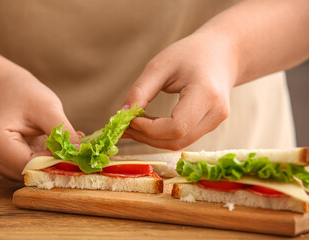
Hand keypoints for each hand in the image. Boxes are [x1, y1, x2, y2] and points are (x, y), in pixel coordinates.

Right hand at [0, 70, 80, 180]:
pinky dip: (48, 161)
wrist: (9, 91)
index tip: (76, 154)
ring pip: (34, 173)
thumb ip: (62, 132)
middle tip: (76, 147)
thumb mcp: (47, 108)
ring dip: (53, 162)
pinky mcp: (8, 165)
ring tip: (66, 142)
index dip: (54, 162)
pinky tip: (56, 146)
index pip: (29, 165)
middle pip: (31, 172)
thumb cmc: (26, 95)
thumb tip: (79, 153)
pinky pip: (33, 169)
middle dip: (55, 163)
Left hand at [123, 32, 238, 149]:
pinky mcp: (211, 126)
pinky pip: (183, 138)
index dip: (149, 128)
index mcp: (206, 94)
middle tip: (125, 126)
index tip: (129, 118)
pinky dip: (162, 136)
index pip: (176, 126)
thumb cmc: (190, 54)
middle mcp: (216, 113)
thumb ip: (141, 90)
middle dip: (147, 137)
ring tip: (133, 125)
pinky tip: (147, 125)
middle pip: (177, 140)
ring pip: (179, 143)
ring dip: (152, 139)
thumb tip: (122, 115)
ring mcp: (216, 122)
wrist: (222, 53)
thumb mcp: (160, 65)